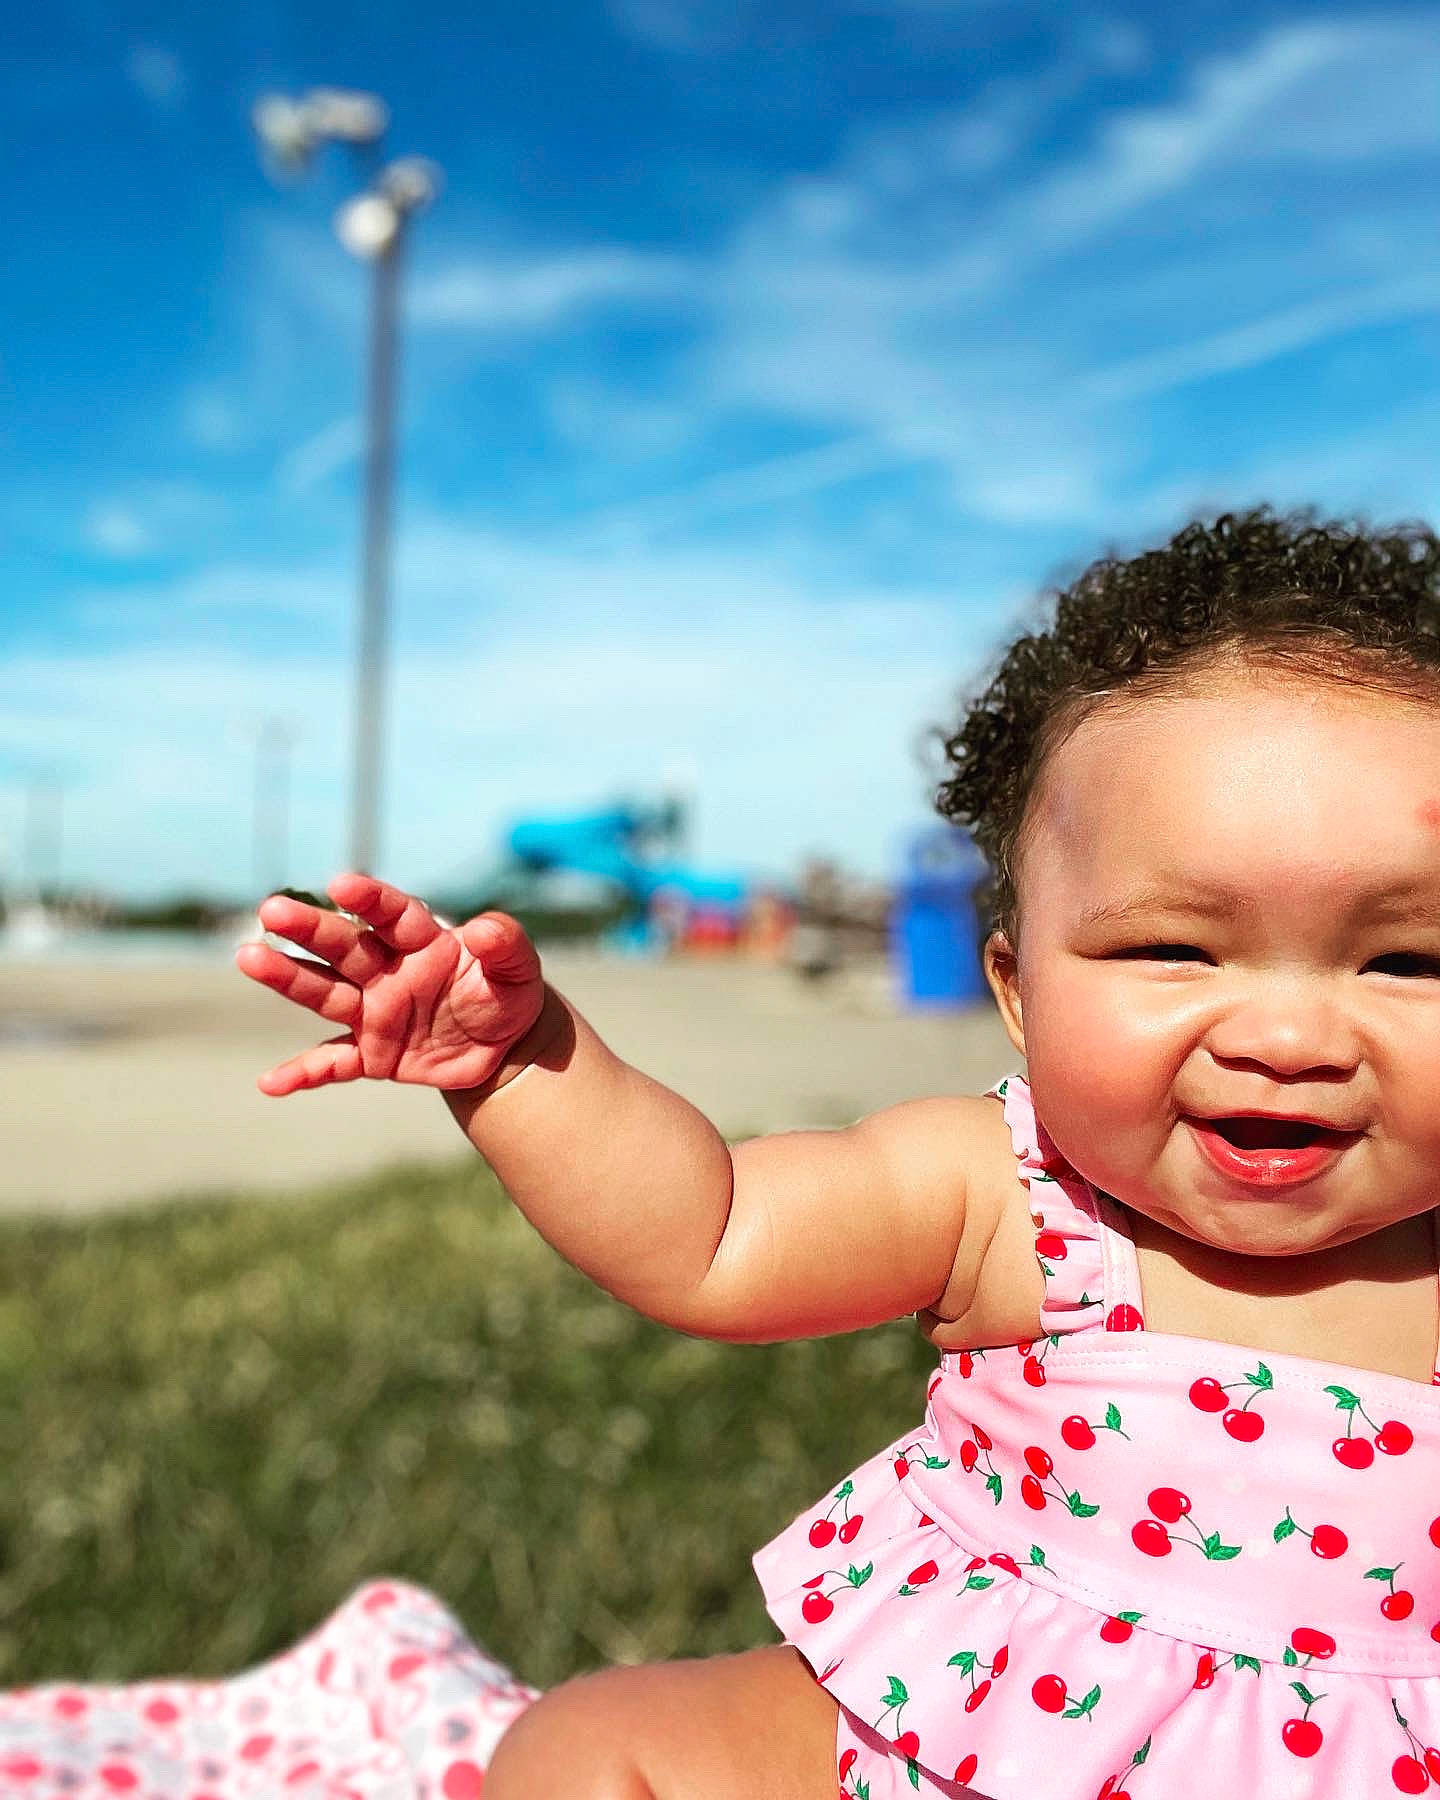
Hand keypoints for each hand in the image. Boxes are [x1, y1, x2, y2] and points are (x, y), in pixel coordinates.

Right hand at [235, 873, 545, 1096]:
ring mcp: (374, 1011)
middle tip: (270, 911)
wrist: (505, 1048)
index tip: (341, 885)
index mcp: (423, 941)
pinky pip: (332, 1063)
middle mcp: (389, 971)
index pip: (393, 914)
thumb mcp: (519, 970)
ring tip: (248, 957)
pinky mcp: (371, 1053)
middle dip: (309, 929)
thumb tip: (486, 929)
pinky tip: (271, 1083)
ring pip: (325, 993)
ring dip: (288, 978)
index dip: (370, 900)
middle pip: (344, 946)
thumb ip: (506, 945)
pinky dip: (304, 1073)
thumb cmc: (507, 996)